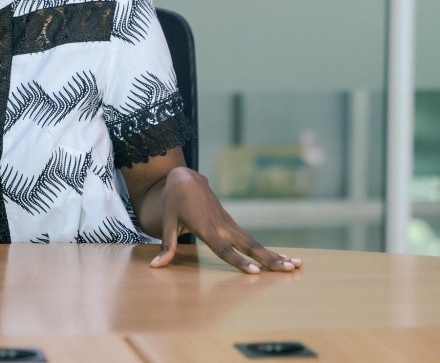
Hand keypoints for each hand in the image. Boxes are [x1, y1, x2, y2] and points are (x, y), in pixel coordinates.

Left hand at [149, 167, 302, 273]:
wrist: (185, 178)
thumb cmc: (174, 202)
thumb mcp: (167, 222)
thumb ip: (166, 246)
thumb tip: (156, 266)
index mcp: (205, 226)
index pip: (223, 248)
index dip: (238, 261)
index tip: (255, 272)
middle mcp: (221, 225)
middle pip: (248, 245)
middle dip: (269, 258)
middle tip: (289, 269)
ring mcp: (229, 224)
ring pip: (254, 242)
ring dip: (275, 255)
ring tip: (296, 266)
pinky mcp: (233, 224)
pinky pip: (251, 240)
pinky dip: (268, 250)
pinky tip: (283, 260)